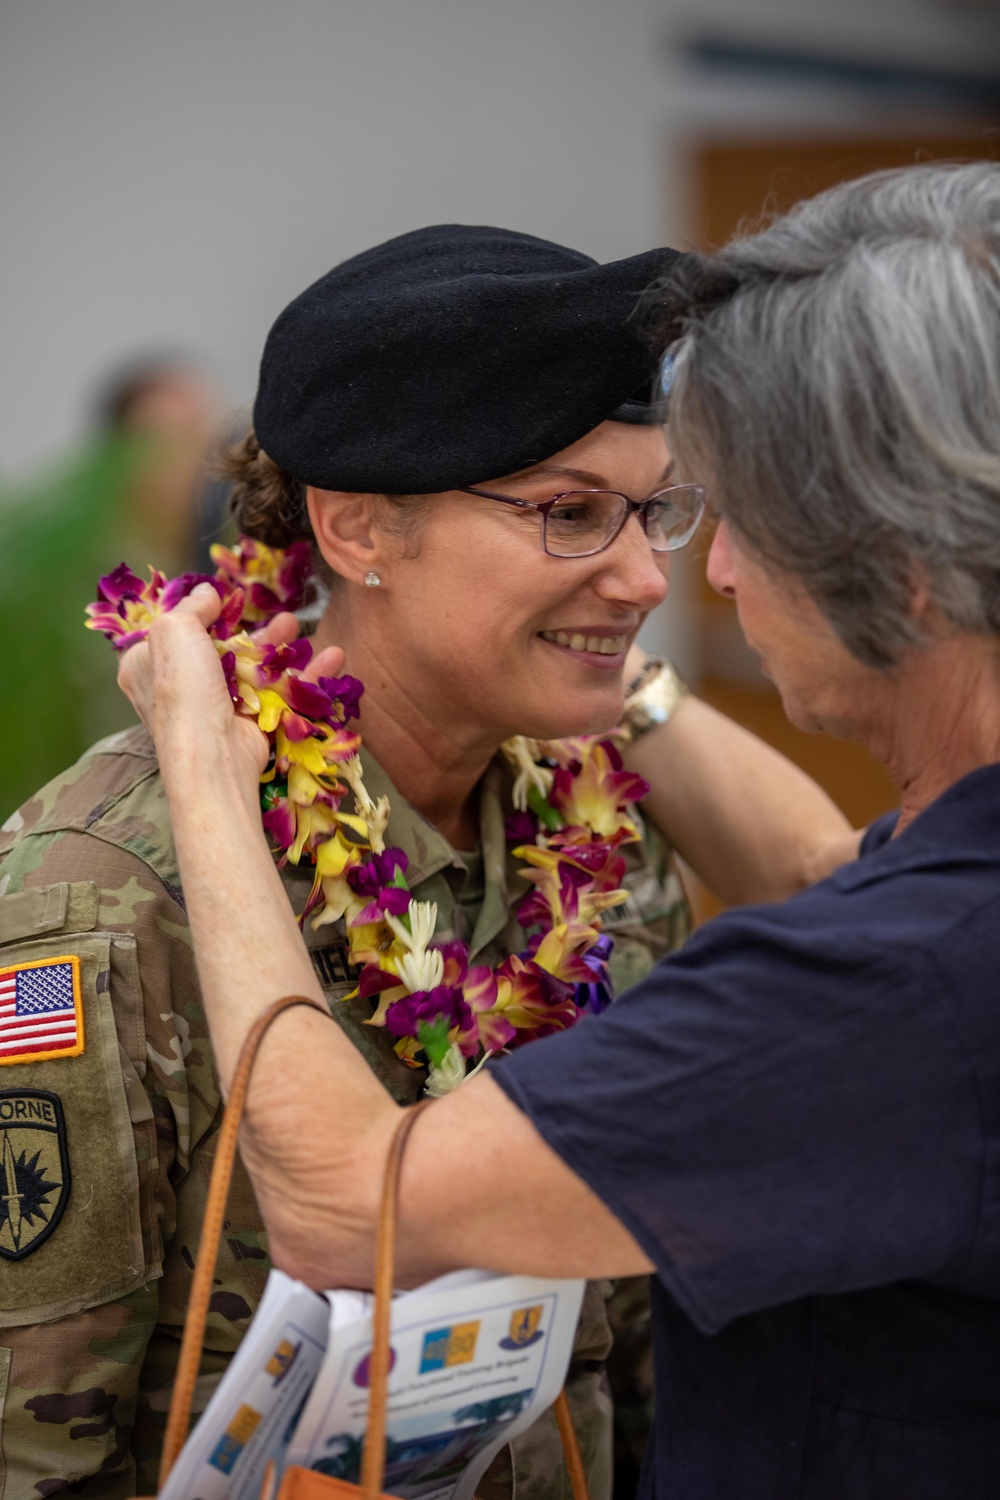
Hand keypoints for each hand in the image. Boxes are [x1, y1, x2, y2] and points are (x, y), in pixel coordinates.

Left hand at [118, 583, 345, 801]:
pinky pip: (280, 695)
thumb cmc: (185, 691)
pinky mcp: (249, 724)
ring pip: (254, 670)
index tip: (228, 601)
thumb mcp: (175, 631)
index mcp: (148, 665)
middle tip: (279, 616)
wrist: (213, 754)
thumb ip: (192, 606)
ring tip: (300, 627)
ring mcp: (217, 707)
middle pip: (222, 649)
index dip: (202, 615)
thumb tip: (208, 592)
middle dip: (255, 631)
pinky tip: (331, 658)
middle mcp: (180, 687)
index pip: (175, 633)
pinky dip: (306, 677)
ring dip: (282, 649)